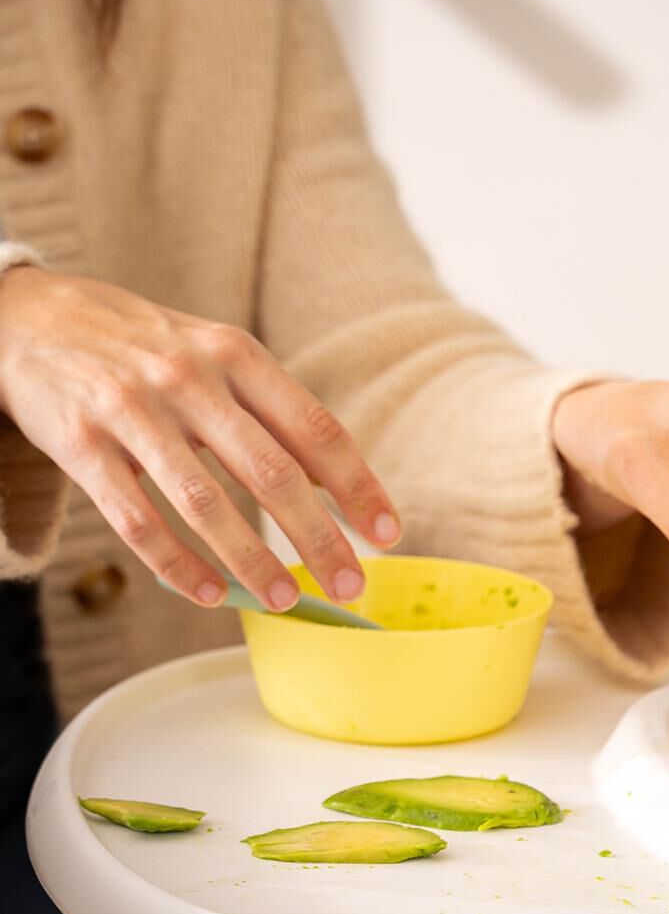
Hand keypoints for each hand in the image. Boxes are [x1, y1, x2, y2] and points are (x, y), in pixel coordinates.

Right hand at [0, 268, 400, 608]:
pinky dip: (177, 564)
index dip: (357, 487)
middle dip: (318, 537)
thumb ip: (272, 414)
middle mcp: (188, 378)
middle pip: (271, 472)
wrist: (23, 314)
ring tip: (284, 599)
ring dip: (251, 559)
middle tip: (350, 584)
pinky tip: (210, 594)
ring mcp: (130, 410)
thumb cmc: (142, 348)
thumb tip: (339, 488)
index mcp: (235, 355)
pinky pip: (136, 519)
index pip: (315, 429)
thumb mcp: (215, 356)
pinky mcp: (79, 443)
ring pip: (204, 502)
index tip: (387, 535)